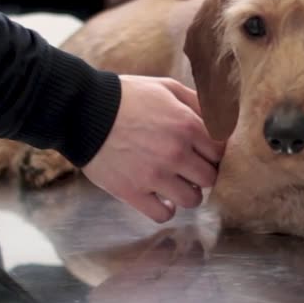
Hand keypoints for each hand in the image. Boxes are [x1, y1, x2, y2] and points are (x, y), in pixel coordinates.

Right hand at [81, 76, 224, 222]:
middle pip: (210, 178)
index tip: (203, 153)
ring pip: (192, 200)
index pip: (220, 152)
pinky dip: (166, 209)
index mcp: (187, 125)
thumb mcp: (165, 87)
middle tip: (190, 169)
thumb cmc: (126, 97)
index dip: (214, 154)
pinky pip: (163, 215)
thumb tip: (221, 117)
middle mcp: (175, 153)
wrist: (82, 111)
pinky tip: (161, 199)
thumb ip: (197, 102)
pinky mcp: (133, 192)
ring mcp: (155, 175)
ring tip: (176, 184)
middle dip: (203, 173)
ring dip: (187, 193)